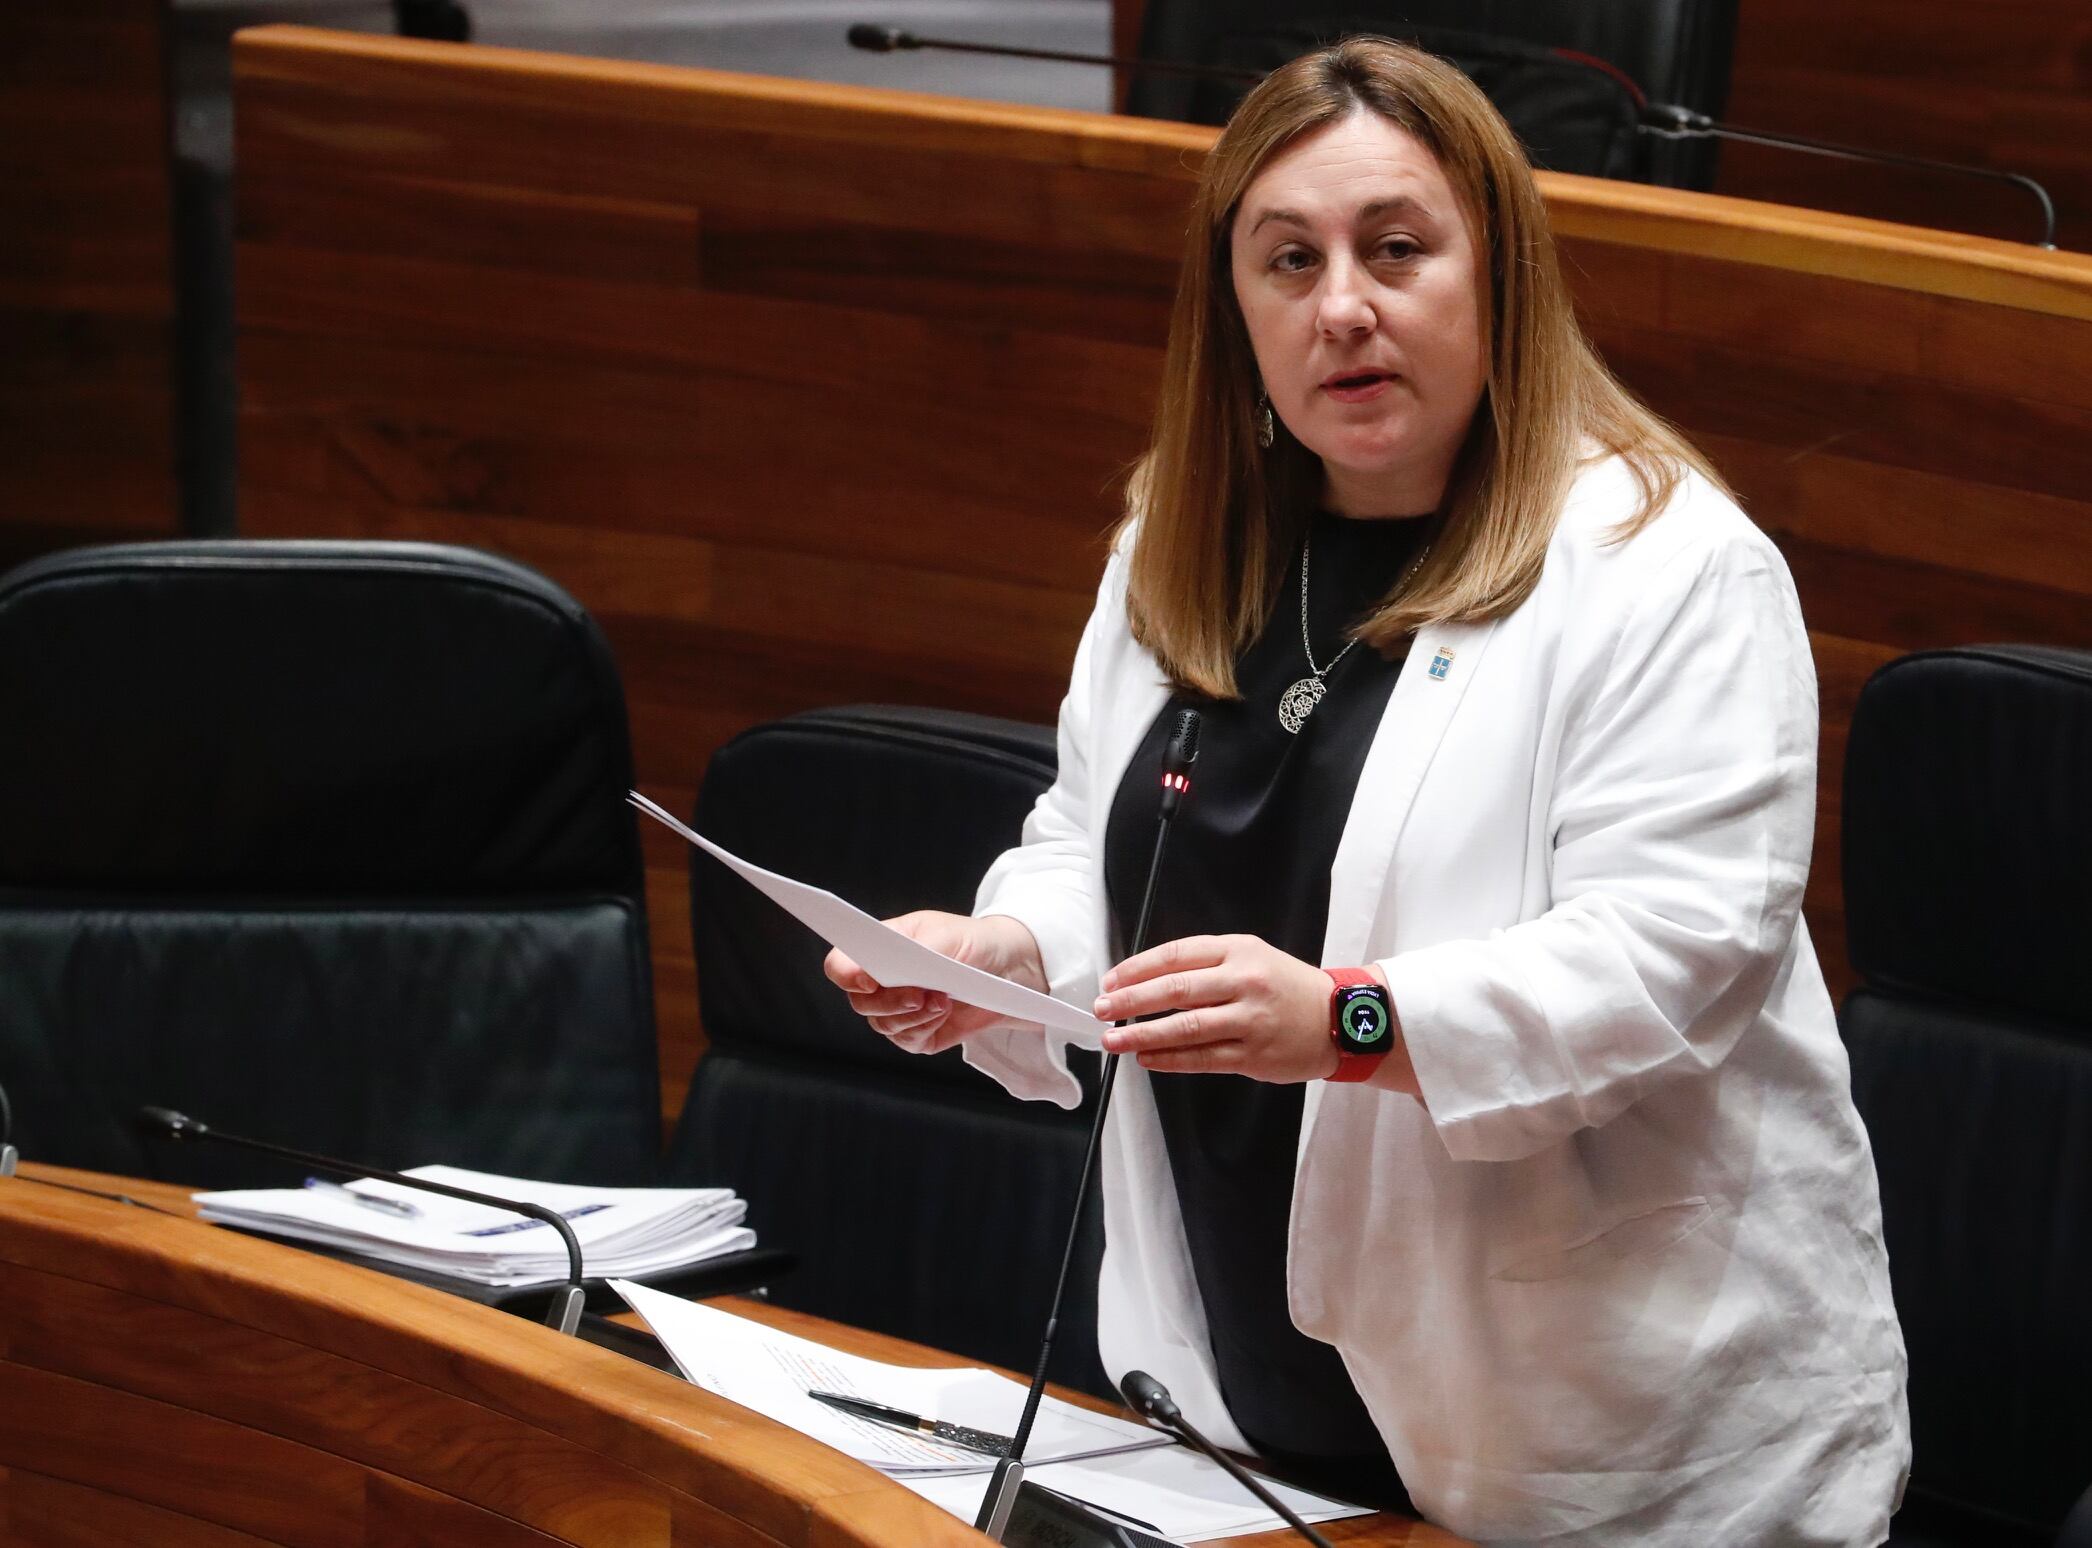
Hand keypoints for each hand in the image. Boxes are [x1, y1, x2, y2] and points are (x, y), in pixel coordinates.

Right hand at [823, 911, 1047, 1055]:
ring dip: (913, 1015)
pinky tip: (945, 1012)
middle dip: (889, 1001)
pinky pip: (908, 1040)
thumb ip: (918, 948)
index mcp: (879, 949)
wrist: (1008, 969)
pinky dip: (926, 1028)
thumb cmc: (972, 943)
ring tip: (942, 999)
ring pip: (883, 1025)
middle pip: (860, 1002)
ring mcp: (897, 1011)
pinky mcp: (917, 1035)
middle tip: (919, 995)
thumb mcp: (947, 935)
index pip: (841, 964)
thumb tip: (893, 964)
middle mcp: (882, 982)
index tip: (867, 979)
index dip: (845, 973)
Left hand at [1091, 934, 1340, 1082]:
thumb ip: (1206, 964)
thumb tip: (1146, 980)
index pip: (1177, 954)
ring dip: (1143, 1035)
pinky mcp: (1254, 1055)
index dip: (1138, 968)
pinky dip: (1170, 1059)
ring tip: (1113, 1040)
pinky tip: (1147, 1059)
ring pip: (1186, 1028)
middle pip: (1176, 989)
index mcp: (1239, 950)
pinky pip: (1203, 1059)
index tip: (1110, 980)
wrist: (1341, 1019)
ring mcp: (1251, 1020)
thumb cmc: (1286, 986)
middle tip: (1101, 1009)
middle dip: (1131, 1000)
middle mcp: (1244, 981)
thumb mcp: (1252, 956)